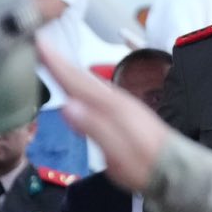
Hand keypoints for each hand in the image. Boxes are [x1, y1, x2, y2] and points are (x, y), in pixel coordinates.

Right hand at [40, 43, 167, 192]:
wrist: (174, 169)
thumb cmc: (146, 163)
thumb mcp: (118, 152)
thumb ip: (95, 127)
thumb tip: (68, 106)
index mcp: (111, 106)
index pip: (77, 80)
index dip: (55, 63)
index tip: (37, 42)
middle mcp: (114, 100)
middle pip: (80, 77)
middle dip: (58, 60)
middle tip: (36, 42)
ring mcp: (119, 105)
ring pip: (87, 82)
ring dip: (67, 69)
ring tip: (48, 57)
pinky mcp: (121, 113)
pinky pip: (93, 91)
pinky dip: (79, 83)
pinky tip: (73, 85)